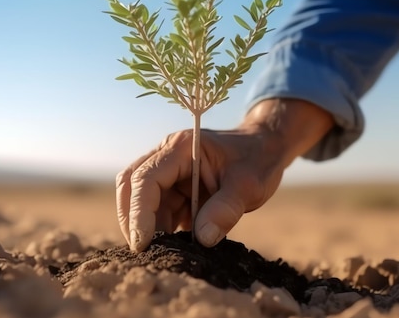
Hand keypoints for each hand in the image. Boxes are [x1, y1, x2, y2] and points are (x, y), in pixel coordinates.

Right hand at [116, 98, 334, 250]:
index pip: (146, 179)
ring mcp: (169, 172)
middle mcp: (167, 156)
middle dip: (133, 219)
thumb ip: (225, 209)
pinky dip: (162, 228)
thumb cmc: (258, 159)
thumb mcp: (248, 185)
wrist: (266, 148)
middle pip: (132, 186)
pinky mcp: (175, 188)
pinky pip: (159, 210)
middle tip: (143, 251)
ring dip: (149, 226)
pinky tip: (175, 245)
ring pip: (142, 201)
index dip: (140, 211)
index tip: (142, 242)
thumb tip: (202, 240)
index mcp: (180, 147)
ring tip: (165, 251)